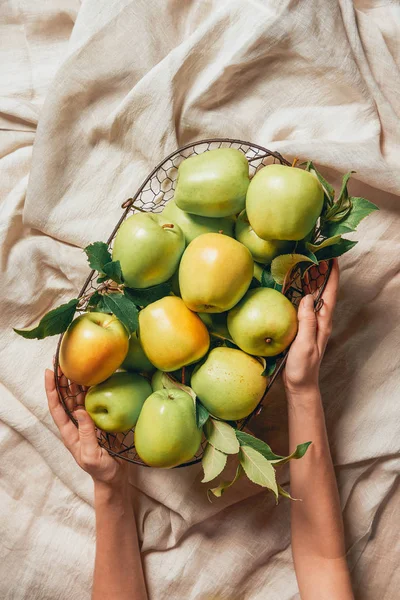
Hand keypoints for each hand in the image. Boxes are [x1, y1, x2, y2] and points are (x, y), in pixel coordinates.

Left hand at [45, 368, 127, 488]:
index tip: (50, 372)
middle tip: (63, 360)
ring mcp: (87, 422)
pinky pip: (94, 401)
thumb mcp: (91, 455)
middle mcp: (76, 424)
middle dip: (63, 379)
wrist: (114, 479)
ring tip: (76, 364)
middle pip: (66, 397)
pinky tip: (96, 378)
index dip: (52, 389)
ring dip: (76, 381)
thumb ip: (86, 434)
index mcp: (69, 432)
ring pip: (78, 397)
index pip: (56, 406)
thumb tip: (80, 411)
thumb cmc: (101, 471)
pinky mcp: (99, 421)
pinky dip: (93, 389)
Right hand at [283, 259, 338, 392]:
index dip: (332, 274)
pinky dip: (299, 293)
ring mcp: (311, 324)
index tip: (332, 256)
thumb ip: (307, 320)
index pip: (330, 293)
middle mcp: (319, 320)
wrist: (299, 385)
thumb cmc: (303, 367)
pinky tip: (291, 289)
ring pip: (313, 297)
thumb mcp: (306, 343)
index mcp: (323, 321)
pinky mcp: (301, 328)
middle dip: (321, 272)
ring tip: (304, 265)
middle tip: (315, 254)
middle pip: (323, 291)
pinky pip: (302, 306)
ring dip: (311, 281)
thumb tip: (307, 296)